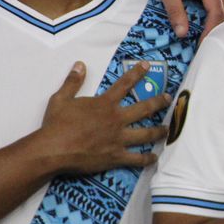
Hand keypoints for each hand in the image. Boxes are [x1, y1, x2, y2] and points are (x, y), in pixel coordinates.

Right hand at [34, 62, 168, 174]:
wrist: (53, 150)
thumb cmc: (56, 125)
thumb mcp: (60, 99)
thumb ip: (72, 82)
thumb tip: (80, 64)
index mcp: (105, 104)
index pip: (124, 84)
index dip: (137, 73)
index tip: (148, 65)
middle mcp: (117, 119)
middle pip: (145, 108)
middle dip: (159, 102)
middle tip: (170, 99)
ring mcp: (119, 139)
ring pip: (147, 134)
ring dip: (160, 131)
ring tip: (167, 130)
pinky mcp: (117, 156)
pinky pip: (137, 159)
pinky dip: (147, 159)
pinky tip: (154, 158)